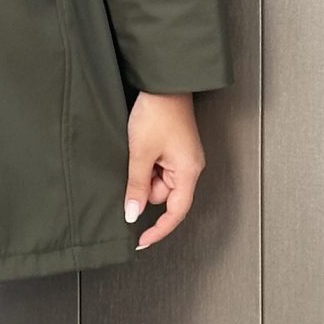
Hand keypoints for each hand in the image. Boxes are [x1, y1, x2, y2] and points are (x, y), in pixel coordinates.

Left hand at [124, 91, 204, 250]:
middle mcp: (190, 167)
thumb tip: (133, 213)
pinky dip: (146, 163)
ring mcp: (183, 158)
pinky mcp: (175, 149)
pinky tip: (139, 147)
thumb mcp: (140, 152)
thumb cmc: (158, 112)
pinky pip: (158, 167)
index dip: (159, 229)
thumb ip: (136, 186)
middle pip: (164, 195)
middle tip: (132, 165)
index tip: (142, 240)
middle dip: (144, 186)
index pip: (176, 212)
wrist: (164, 82)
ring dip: (143, 172)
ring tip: (137, 148)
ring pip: (158, 181)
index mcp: (188, 172)